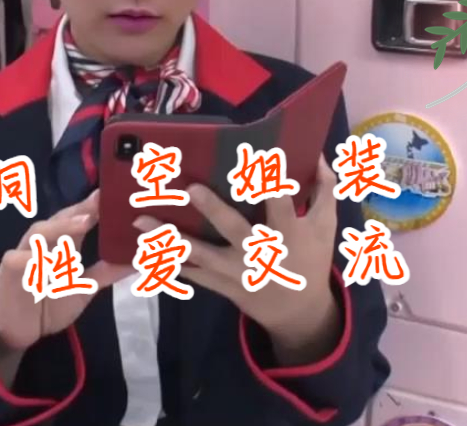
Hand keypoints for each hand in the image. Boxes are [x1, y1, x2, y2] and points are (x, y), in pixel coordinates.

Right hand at [0, 191, 132, 351]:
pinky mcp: (7, 273)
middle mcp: (41, 245)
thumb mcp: (83, 290)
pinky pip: (16, 260)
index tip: (110, 196)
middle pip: (57, 220)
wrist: (18, 333)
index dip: (90, 208)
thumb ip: (105, 274)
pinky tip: (47, 259)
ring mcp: (22, 256)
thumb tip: (136, 261)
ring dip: (60, 227)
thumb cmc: (49, 306)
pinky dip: (31, 257)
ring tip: (83, 224)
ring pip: (37, 233)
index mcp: (59, 246)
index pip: (75, 221)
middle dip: (77, 211)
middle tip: (99, 203)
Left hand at [133, 156, 341, 358]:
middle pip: (233, 229)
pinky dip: (168, 262)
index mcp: (287, 235)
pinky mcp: (221, 285)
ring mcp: (236, 272)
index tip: (256, 159)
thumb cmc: (310, 259)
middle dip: (212, 210)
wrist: (297, 312)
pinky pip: (191, 274)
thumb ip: (324, 190)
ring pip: (200, 255)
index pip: (279, 205)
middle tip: (191, 188)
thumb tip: (319, 155)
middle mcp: (258, 253)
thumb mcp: (325, 226)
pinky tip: (142, 250)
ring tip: (141, 220)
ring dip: (170, 238)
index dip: (269, 184)